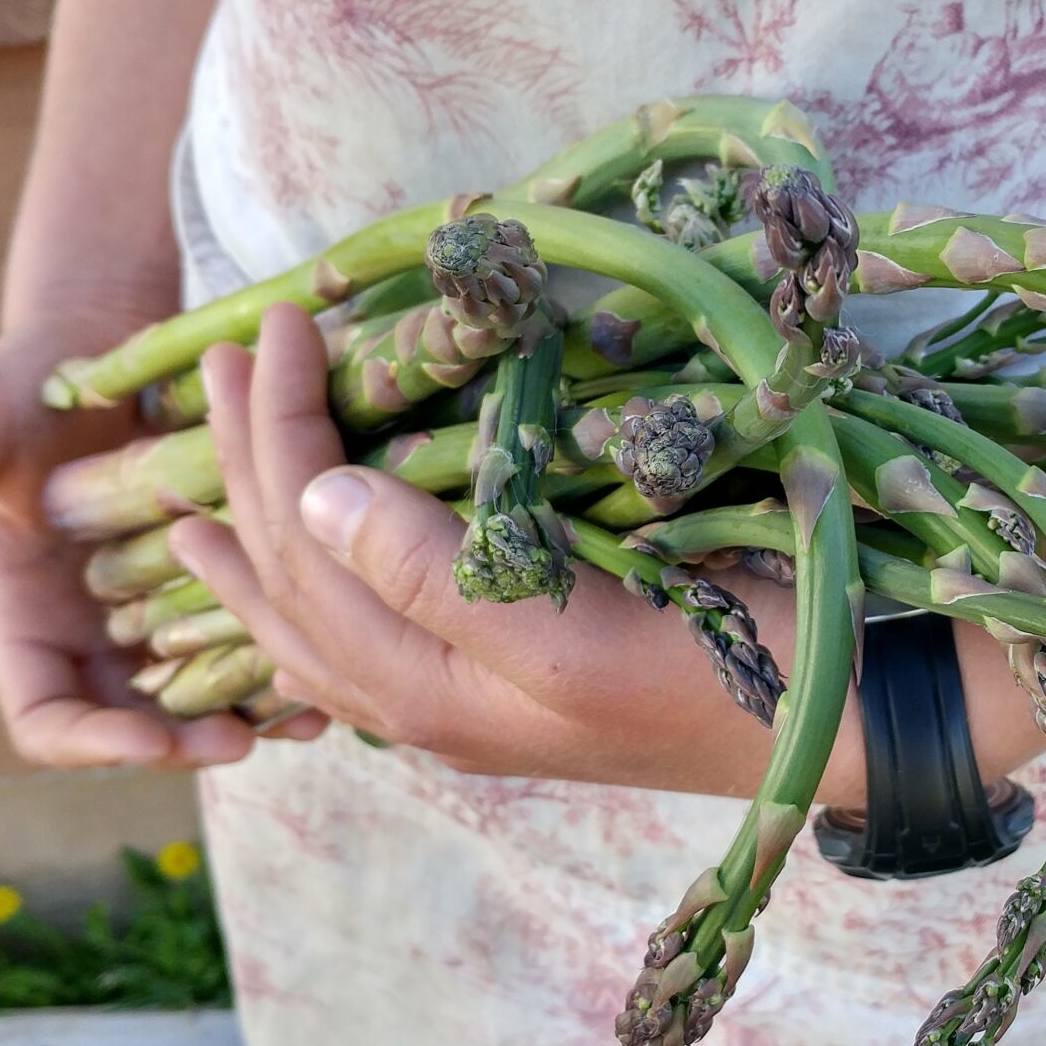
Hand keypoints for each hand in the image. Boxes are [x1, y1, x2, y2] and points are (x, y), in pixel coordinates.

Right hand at [0, 318, 283, 767]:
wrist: (101, 338)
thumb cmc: (20, 382)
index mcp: (28, 625)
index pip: (47, 722)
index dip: (92, 745)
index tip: (144, 740)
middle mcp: (96, 638)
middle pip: (138, 730)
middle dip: (185, 746)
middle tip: (238, 743)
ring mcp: (161, 617)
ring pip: (208, 698)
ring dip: (253, 718)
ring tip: (306, 721)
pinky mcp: (222, 583)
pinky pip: (256, 641)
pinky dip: (290, 661)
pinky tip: (334, 665)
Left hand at [168, 304, 820, 793]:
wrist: (846, 723)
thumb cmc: (722, 677)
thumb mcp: (576, 639)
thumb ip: (437, 578)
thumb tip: (314, 497)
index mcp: (431, 693)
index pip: (312, 546)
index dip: (278, 431)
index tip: (280, 323)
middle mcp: (430, 704)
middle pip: (298, 580)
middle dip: (246, 469)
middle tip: (224, 361)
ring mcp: (469, 700)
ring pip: (320, 621)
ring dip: (260, 540)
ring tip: (198, 500)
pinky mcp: (515, 681)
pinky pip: (371, 644)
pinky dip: (320, 598)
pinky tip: (308, 587)